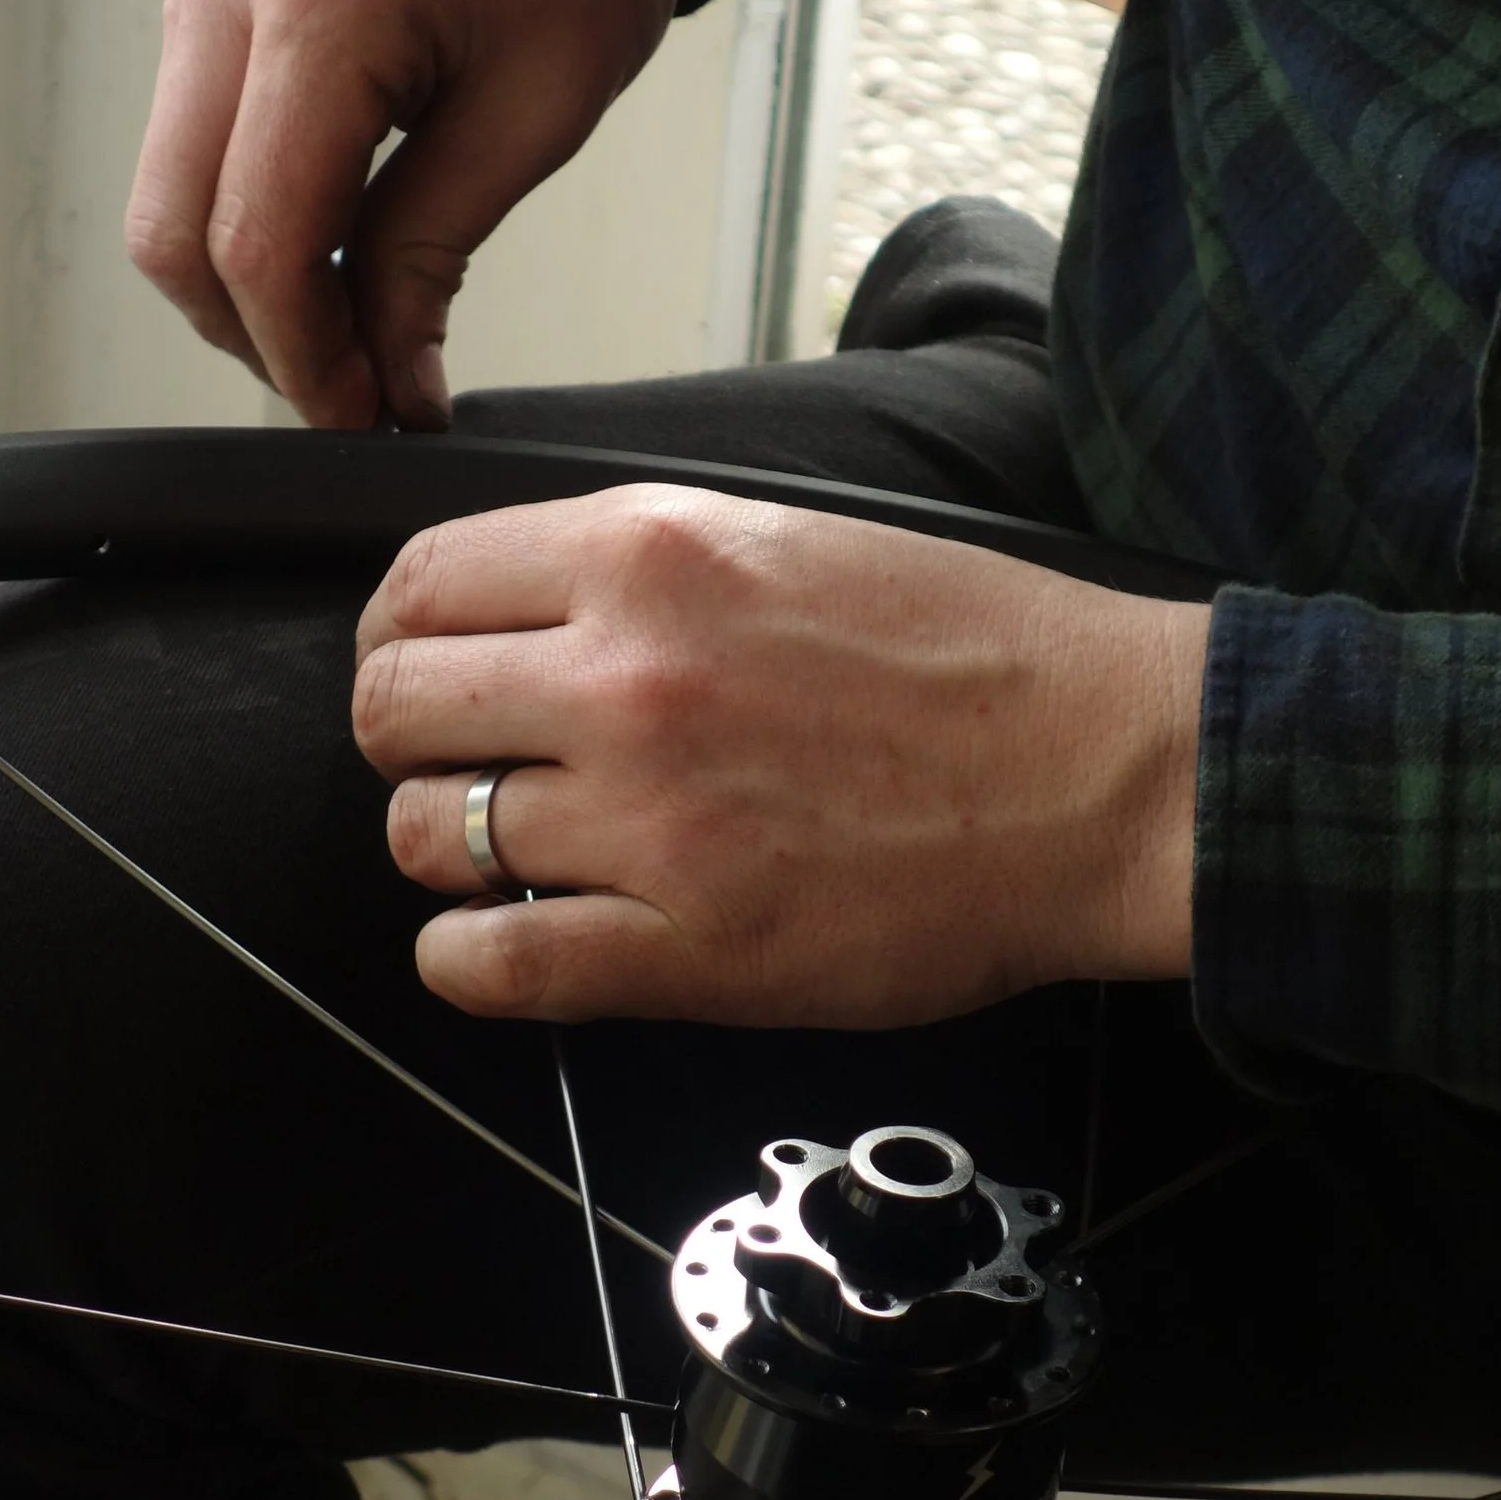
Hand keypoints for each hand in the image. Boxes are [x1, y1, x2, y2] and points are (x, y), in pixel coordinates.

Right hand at [125, 0, 710, 428]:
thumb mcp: (536, 112)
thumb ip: (433, 255)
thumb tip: (388, 380)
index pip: (259, 242)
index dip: (305, 361)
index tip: (364, 419)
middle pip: (174, 233)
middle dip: (258, 338)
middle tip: (356, 389)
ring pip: (166, 189)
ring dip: (246, 279)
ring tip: (354, 320)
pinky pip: (191, 131)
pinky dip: (246, 207)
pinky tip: (335, 238)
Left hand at [352, 486, 1209, 1024]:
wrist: (1107, 771)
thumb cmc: (976, 651)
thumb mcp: (790, 536)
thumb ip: (642, 563)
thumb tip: (520, 608)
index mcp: (650, 553)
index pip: (418, 584)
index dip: (403, 634)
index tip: (431, 667)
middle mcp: (626, 677)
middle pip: (393, 710)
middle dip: (410, 739)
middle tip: (467, 761)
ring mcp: (650, 820)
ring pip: (426, 838)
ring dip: (451, 848)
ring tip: (520, 850)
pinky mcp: (689, 949)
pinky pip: (488, 963)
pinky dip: (468, 958)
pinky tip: (505, 941)